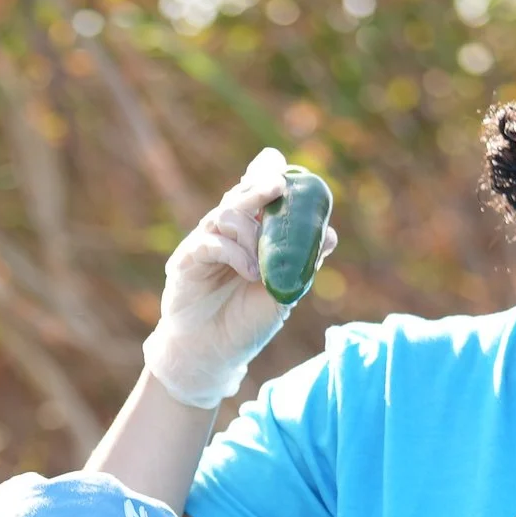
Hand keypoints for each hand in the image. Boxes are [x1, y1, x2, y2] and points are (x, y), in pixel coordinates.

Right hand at [141, 147, 339, 408]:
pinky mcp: (185, 262)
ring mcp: (203, 244)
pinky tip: (250, 273)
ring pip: (225, 215)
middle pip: (239, 195)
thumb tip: (330, 234)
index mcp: (247, 233)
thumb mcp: (283, 290)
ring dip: (249, 234)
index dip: (263, 171)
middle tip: (278, 185)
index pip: (253, 191)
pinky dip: (234, 254)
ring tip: (261, 266)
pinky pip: (209, 243)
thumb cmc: (247, 320)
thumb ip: (300, 261)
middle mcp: (225, 232)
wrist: (214, 353)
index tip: (280, 164)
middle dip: (259, 185)